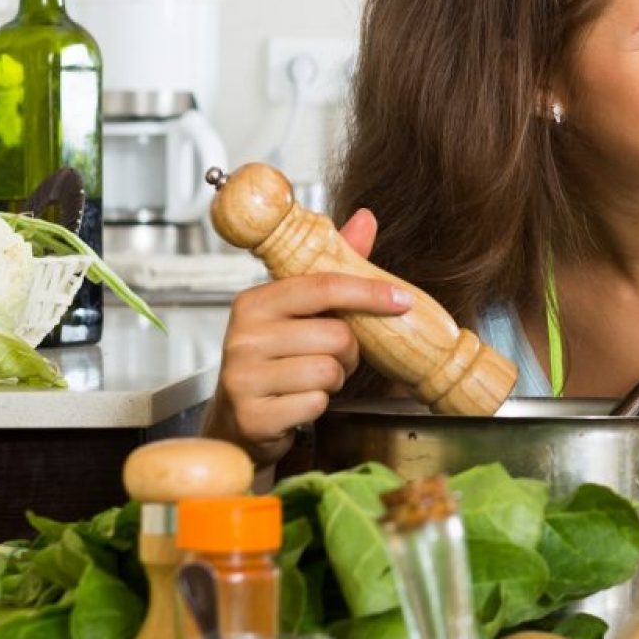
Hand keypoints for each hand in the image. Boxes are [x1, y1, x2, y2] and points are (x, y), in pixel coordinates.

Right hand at [205, 209, 412, 465]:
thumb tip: (366, 218)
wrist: (236, 420)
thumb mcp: (299, 314)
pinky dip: (318, 406)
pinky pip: (316, 404)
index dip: (368, 292)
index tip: (402, 299)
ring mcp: (242, 377)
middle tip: (331, 359)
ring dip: (333, 381)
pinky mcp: (252, 416)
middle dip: (348, 352)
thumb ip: (332, 270)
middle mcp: (242, 336)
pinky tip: (296, 404)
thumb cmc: (276, 360)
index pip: (322, 286)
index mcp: (254, 302)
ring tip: (310, 381)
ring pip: (329, 371)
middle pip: (336, 336)